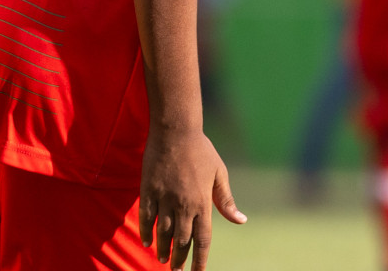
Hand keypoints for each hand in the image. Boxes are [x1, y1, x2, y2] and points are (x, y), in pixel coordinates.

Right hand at [138, 128, 245, 269]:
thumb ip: (226, 200)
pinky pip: (147, 217)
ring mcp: (165, 198)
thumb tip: (241, 220)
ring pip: (163, 232)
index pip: (202, 240)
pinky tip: (146, 241)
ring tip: (163, 260)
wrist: (175, 129)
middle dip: (180, 259)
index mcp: (203, 202)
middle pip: (182, 240)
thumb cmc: (200, 150)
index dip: (200, 260)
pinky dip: (146, 231)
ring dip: (163, 249)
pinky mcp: (149, 189)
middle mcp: (184, 204)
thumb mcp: (219, 173)